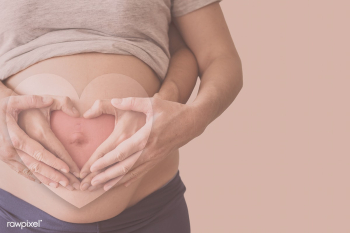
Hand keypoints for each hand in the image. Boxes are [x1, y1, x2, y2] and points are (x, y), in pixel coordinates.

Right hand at [0, 95, 79, 189]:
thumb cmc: (1, 107)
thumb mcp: (15, 100)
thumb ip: (35, 99)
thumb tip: (50, 100)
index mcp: (20, 135)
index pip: (45, 151)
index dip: (58, 161)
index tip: (71, 169)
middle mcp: (14, 148)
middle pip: (39, 165)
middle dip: (56, 175)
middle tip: (71, 183)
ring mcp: (8, 155)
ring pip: (31, 170)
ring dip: (47, 178)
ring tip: (61, 185)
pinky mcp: (5, 158)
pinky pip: (21, 170)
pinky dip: (33, 176)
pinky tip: (44, 181)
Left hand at [84, 95, 202, 190]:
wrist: (192, 122)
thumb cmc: (172, 111)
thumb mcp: (152, 103)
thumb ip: (132, 102)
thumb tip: (114, 100)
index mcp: (145, 137)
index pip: (121, 153)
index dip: (105, 162)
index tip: (92, 168)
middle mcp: (149, 151)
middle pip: (124, 167)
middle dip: (106, 176)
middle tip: (90, 184)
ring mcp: (154, 157)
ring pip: (132, 173)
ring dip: (115, 181)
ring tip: (102, 188)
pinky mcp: (158, 159)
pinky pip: (141, 172)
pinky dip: (129, 179)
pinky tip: (120, 184)